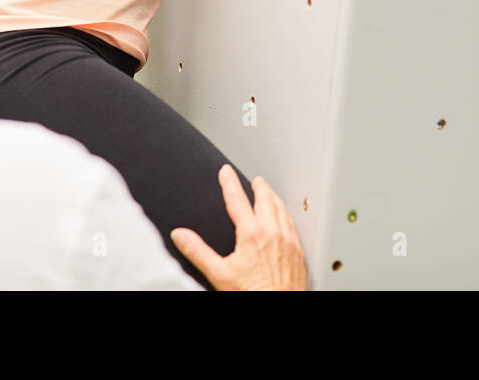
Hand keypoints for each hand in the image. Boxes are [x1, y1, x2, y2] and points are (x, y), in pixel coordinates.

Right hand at [170, 164, 307, 289]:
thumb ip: (197, 251)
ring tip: (268, 192)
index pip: (237, 199)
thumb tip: (180, 235)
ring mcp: (288, 241)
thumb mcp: (218, 273)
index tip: (226, 171)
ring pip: (282, 209)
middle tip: (253, 180)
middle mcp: (273, 233)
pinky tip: (284, 218)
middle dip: (258, 186)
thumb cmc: (252, 294)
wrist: (279, 307)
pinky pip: (293, 224)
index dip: (230, 182)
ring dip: (274, 197)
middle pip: (265, 199)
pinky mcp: (298, 252)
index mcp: (251, 234)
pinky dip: (286, 214)